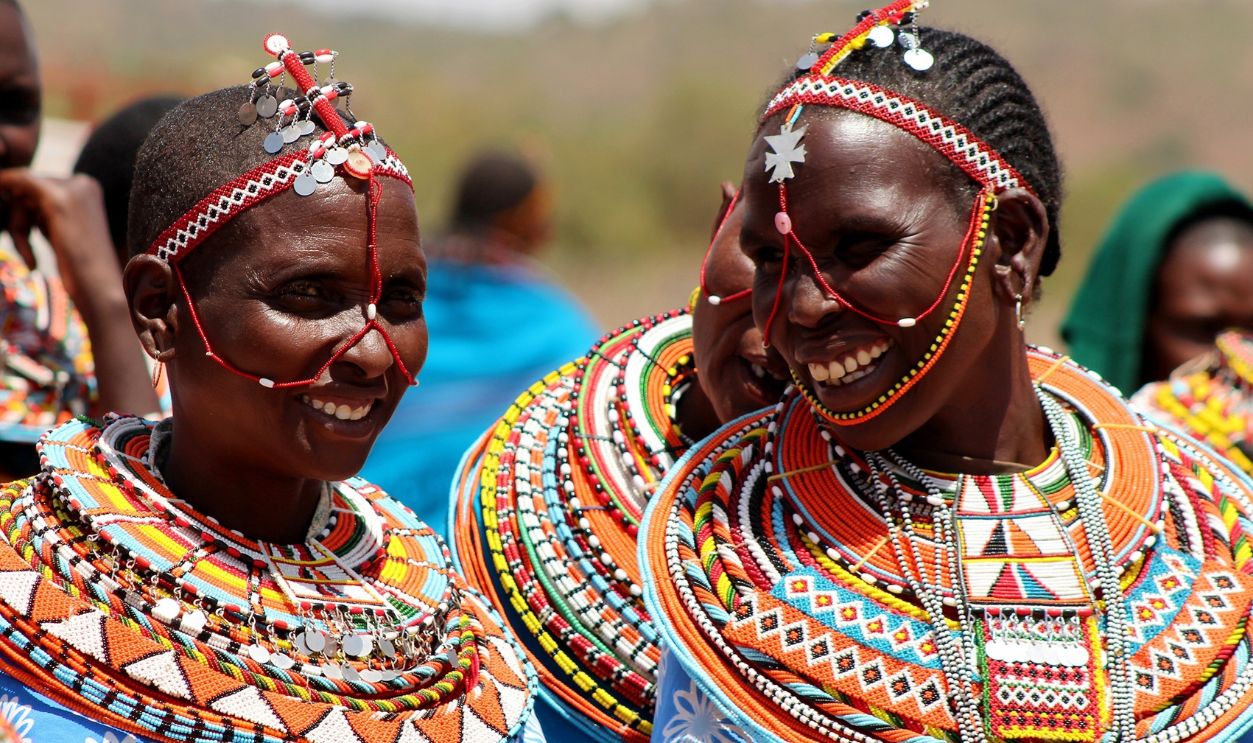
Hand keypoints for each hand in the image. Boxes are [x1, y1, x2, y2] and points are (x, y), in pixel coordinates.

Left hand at [0, 168, 158, 417]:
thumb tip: (65, 262)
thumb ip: (67, 245)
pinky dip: (5, 209)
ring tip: (24, 255)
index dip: (24, 219)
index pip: (40, 193)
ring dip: (10, 219)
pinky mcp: (59, 199)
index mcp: (92, 200)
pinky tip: (23, 254)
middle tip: (23, 254)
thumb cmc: (104, 301)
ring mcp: (74, 189)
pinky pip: (12, 184)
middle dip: (13, 216)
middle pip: (25, 187)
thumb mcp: (79, 265)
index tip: (28, 254)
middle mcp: (86, 186)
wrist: (112, 310)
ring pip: (15, 186)